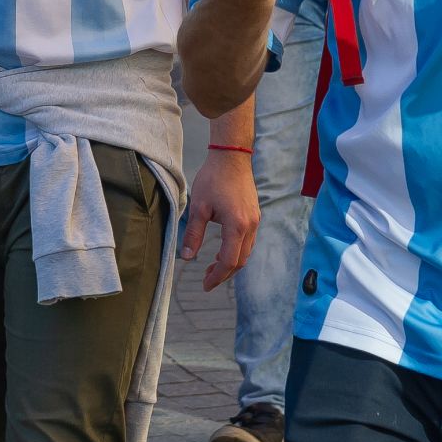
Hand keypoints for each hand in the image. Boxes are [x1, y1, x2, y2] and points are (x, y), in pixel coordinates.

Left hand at [180, 147, 259, 290]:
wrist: (232, 156)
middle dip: (224, 274)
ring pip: (246, 251)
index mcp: (237, 226)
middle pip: (240, 260)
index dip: (217, 276)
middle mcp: (250, 226)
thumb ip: (193, 234)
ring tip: (213, 266)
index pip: (228, 261)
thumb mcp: (199, 207)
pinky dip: (237, 250)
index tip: (205, 285)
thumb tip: (186, 257)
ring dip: (231, 262)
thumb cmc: (214, 179)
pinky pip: (248, 240)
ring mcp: (255, 220)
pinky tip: (224, 248)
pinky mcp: (254, 214)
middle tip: (207, 280)